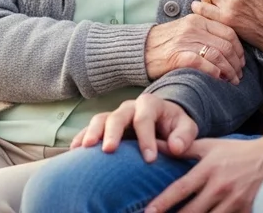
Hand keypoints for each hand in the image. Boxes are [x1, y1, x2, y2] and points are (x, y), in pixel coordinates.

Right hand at [71, 94, 197, 163]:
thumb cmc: (175, 127)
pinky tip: (75, 150)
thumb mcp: (187, 128)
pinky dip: (82, 138)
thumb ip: (184, 136)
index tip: (150, 159)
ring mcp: (114, 115)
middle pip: (117, 116)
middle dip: (113, 133)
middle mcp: (129, 107)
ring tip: (86, 148)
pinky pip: (90, 129)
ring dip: (92, 133)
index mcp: (150, 104)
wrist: (164, 122)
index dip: (146, 138)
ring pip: (100, 120)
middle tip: (109, 150)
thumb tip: (175, 148)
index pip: (145, 118)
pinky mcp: (105, 127)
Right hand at [144, 14, 244, 83]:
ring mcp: (185, 41)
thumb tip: (230, 48)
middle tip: (239, 75)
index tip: (241, 61)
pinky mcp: (177, 56)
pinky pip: (203, 63)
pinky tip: (218, 79)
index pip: (228, 32)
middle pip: (226, 45)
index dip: (239, 49)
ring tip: (232, 80)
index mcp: (198, 19)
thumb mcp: (186, 29)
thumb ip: (205, 33)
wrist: (139, 50)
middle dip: (237, 63)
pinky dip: (214, 72)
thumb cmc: (164, 43)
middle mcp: (193, 28)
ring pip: (218, 55)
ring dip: (229, 70)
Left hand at [145, 135, 262, 212]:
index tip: (148, 212)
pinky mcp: (245, 211)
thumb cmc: (236, 152)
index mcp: (209, 169)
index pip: (180, 189)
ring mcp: (234, 202)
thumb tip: (156, 145)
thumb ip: (184, 148)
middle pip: (191, 211)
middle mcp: (219, 187)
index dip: (162, 202)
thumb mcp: (210, 146)